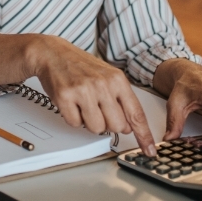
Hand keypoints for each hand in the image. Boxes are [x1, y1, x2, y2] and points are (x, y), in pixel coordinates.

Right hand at [27, 35, 157, 155]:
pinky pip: (75, 123)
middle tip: (98, 110)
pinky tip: (71, 103)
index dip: (143, 135)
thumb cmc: (80, 66)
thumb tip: (128, 127)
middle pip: (116, 126)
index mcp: (117, 80)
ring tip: (83, 105)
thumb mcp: (108, 77)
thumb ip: (121, 101)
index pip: (136, 114)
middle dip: (108, 124)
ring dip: (89, 122)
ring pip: (96, 128)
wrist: (52, 53)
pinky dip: (73, 118)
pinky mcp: (65, 96)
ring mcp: (83, 90)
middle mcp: (102, 84)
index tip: (149, 149)